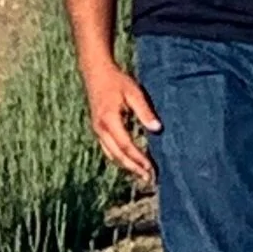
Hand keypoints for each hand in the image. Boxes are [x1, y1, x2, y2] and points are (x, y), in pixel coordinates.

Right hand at [81, 57, 159, 182]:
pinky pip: (108, 149)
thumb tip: (157, 129)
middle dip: (133, 168)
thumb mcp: (134, 92)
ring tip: (141, 174)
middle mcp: (100, 128)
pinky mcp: (98, 129)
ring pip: (111, 154)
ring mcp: (97, 130)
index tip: (151, 167)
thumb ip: (144, 111)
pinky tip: (129, 162)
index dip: (138, 158)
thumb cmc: (117, 81)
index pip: (126, 145)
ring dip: (126, 166)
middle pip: (117, 155)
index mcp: (109, 120)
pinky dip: (119, 158)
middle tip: (148, 178)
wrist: (95, 73)